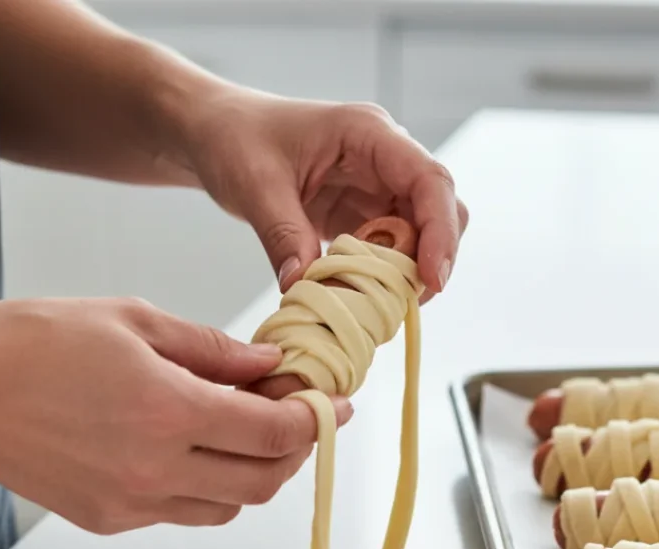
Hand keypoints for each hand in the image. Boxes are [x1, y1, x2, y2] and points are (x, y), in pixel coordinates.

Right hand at [0, 298, 351, 532]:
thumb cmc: (37, 342)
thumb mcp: (137, 321)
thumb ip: (215, 350)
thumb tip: (269, 365)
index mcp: (169, 411)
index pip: (275, 432)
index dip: (316, 419)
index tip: (332, 404)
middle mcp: (156, 468)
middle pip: (265, 481)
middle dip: (297, 451)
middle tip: (300, 418)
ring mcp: (133, 503)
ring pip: (231, 505)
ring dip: (255, 473)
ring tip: (248, 432)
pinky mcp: (111, 520)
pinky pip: (185, 512)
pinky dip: (209, 487)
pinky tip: (197, 451)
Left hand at [178, 90, 467, 300]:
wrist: (218, 135)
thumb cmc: (236, 139)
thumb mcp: (255, 185)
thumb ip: (283, 235)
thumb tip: (302, 288)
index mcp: (368, 134)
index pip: (429, 180)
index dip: (440, 231)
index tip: (431, 279)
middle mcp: (385, 161)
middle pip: (440, 212)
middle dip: (431, 259)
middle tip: (405, 302)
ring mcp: (378, 190)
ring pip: (421, 238)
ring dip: (407, 275)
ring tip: (375, 304)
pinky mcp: (365, 218)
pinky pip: (392, 253)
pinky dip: (383, 280)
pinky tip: (359, 298)